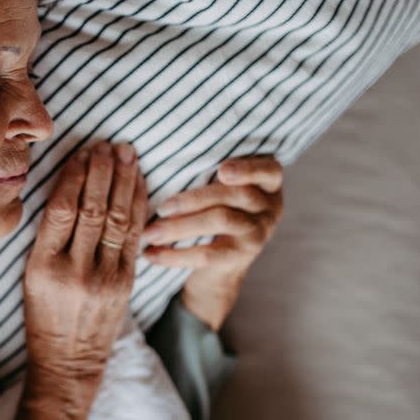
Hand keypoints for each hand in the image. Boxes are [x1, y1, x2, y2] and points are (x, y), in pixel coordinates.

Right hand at [10, 142, 146, 419]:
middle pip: (93, 209)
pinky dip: (139, 206)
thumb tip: (69, 189)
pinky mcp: (126, 283)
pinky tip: (139, 184)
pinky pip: (135, 236)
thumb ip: (49, 237)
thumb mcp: (31, 275)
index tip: (80, 153)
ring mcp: (104, 277)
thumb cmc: (43, 314)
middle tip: (107, 145)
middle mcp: (75, 270)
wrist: (68, 359)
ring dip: (124, 181)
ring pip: (118, 218)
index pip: (61, 209)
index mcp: (43, 266)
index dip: (73, 176)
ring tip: (126, 154)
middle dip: (102, 171)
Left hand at [142, 155, 283, 330]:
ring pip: (220, 221)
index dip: (247, 170)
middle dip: (193, 199)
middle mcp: (269, 206)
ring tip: (150, 233)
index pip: (268, 170)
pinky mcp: (241, 257)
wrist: (218, 266)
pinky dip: (175, 255)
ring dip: (180, 226)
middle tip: (160, 208)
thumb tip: (150, 154)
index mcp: (266, 181)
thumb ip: (205, 171)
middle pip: (235, 195)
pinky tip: (151, 254)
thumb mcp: (216, 188)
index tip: (222, 171)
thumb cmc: (210, 210)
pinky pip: (208, 254)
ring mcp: (258, 232)